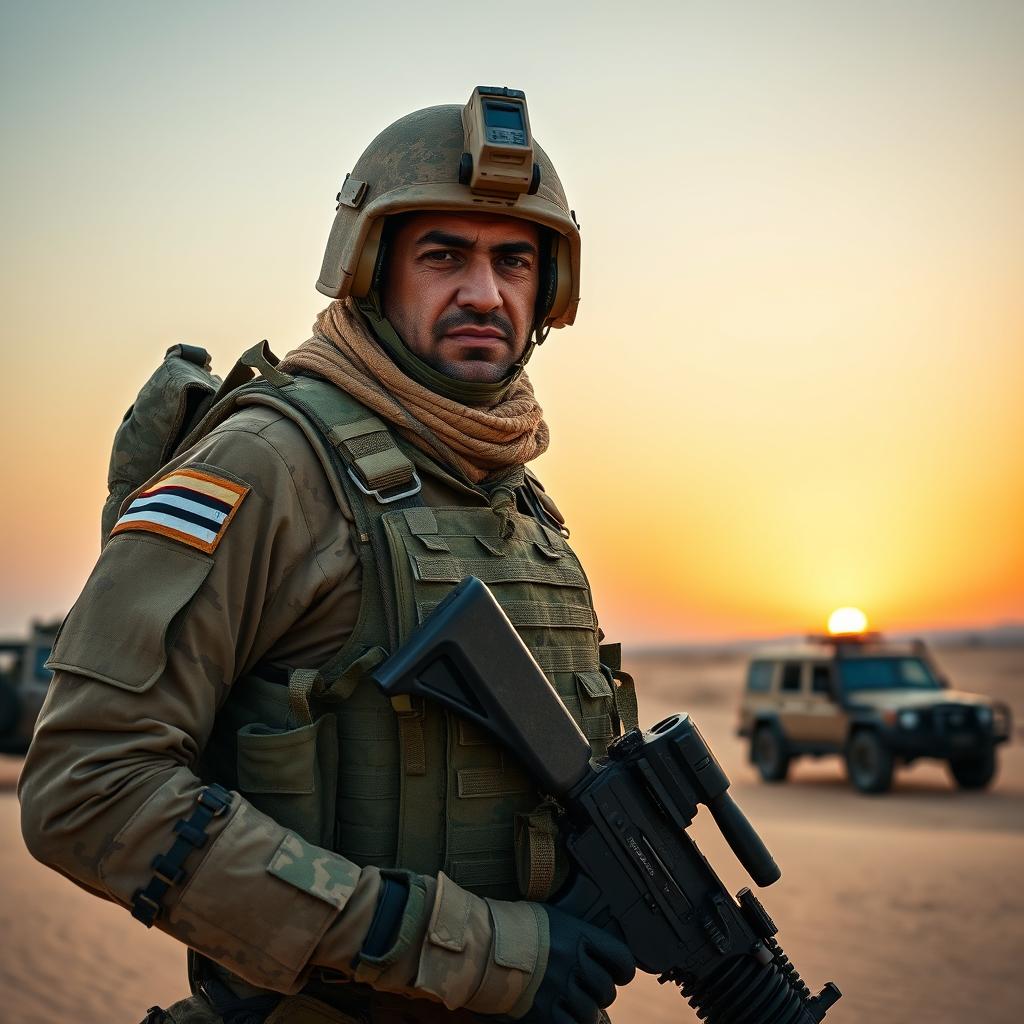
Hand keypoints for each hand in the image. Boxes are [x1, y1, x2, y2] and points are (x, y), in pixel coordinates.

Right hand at [514, 905, 634, 1023]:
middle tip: (588, 989)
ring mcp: (560, 988)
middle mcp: (574, 962)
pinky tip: (563, 1016)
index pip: (621, 958)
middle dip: (600, 992)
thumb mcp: (550, 917)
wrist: (483, 945)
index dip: (623, 970)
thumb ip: (574, 933)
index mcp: (579, 935)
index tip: (618, 973)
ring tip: (574, 1004)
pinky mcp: (544, 1011)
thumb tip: (591, 947)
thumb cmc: (513, 925)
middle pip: (606, 989)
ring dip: (585, 1010)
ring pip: (590, 1011)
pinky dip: (570, 1023)